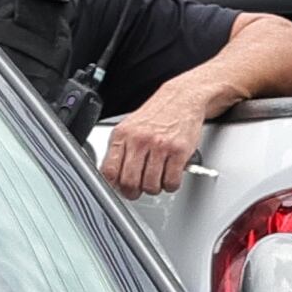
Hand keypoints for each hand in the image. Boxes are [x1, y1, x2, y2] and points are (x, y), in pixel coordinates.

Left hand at [99, 81, 217, 196]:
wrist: (182, 99)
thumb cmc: (158, 114)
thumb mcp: (130, 127)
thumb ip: (121, 149)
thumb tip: (113, 175)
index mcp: (123, 135)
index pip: (110, 170)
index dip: (114, 185)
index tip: (118, 189)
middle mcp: (139, 140)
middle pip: (130, 181)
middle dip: (133, 192)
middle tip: (137, 191)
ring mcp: (160, 146)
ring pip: (151, 185)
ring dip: (154, 189)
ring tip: (156, 182)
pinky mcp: (179, 151)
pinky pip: (171, 181)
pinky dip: (170, 185)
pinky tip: (170, 178)